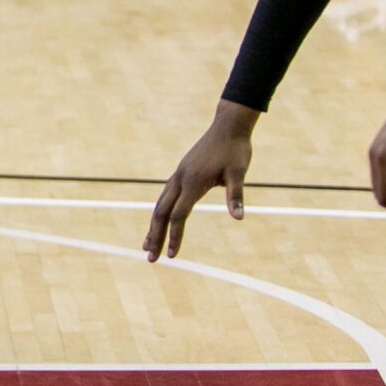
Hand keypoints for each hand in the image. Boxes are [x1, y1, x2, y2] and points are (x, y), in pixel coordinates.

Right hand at [145, 110, 253, 260]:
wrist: (228, 126)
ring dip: (153, 226)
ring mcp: (179, 175)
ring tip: (146, 245)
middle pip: (161, 212)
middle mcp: (180, 179)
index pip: (178, 216)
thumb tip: (239, 217)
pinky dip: (160, 213)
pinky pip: (165, 196)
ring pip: (159, 204)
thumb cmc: (235, 150)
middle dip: (154, 236)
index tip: (173, 256)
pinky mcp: (182, 173)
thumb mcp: (239, 173)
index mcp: (193, 182)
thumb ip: (236, 195)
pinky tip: (159, 221)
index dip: (174, 237)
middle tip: (150, 258)